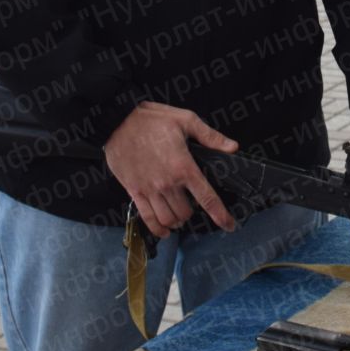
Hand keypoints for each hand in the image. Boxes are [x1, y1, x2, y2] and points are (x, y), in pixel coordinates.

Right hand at [103, 103, 239, 238]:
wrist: (117, 121)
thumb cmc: (151, 119)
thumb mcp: (186, 120)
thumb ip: (210, 136)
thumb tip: (232, 147)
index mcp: (183, 166)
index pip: (207, 198)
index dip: (221, 215)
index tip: (230, 225)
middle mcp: (167, 183)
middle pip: (186, 213)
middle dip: (193, 213)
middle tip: (192, 205)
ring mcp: (149, 189)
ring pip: (168, 219)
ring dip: (177, 221)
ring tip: (179, 216)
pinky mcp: (134, 191)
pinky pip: (148, 218)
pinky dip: (158, 229)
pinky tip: (164, 231)